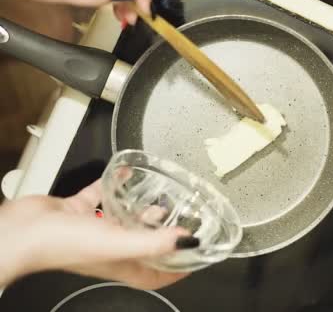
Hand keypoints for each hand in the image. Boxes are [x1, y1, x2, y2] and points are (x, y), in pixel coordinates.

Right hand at [0, 180, 197, 289]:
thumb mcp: (118, 244)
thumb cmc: (65, 244)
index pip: (155, 274)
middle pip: (143, 246)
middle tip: (181, 220)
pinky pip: (101, 196)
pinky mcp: (78, 211)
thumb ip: (154, 243)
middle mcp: (109, 249)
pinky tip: (124, 173)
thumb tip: (188, 240)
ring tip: (160, 198)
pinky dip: (113, 186)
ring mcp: (93, 230)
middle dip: (163, 236)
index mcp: (121, 264)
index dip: (177, 269)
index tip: (194, 259)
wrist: (23, 230)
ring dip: (141, 211)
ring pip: (124, 221)